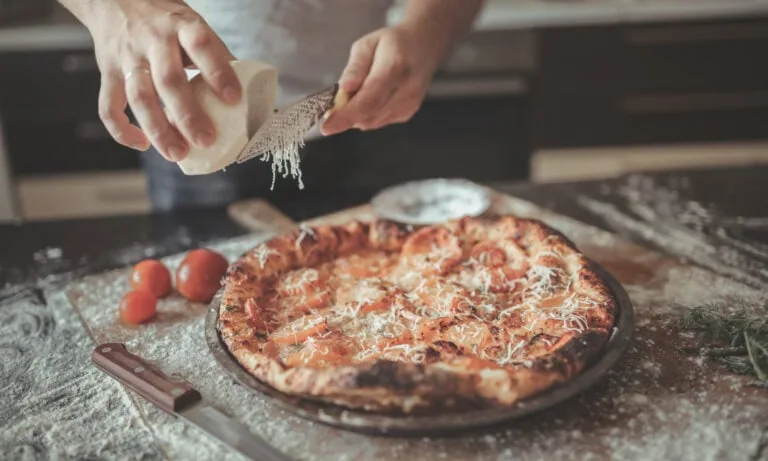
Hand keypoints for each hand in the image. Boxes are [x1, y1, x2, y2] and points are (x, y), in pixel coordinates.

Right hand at [83, 0, 241, 160]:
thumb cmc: (165, 21)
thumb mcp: (193, 25)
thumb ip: (216, 55)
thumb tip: (250, 91)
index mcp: (181, 26)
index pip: (201, 45)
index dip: (218, 72)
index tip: (234, 99)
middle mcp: (152, 41)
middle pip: (168, 80)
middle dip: (188, 115)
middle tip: (207, 140)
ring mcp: (127, 58)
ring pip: (139, 98)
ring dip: (158, 129)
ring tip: (178, 153)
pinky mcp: (108, 73)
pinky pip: (108, 106)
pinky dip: (122, 130)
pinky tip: (143, 145)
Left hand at [321, 25, 446, 135]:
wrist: (423, 46)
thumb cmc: (392, 43)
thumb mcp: (367, 45)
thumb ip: (355, 68)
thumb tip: (344, 89)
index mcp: (395, 68)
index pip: (369, 99)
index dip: (346, 116)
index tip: (326, 126)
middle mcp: (406, 90)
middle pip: (369, 115)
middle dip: (345, 115)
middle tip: (333, 105)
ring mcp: (409, 104)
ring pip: (372, 122)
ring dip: (356, 113)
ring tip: (355, 93)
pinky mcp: (408, 113)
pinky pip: (378, 121)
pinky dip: (367, 114)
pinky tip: (370, 96)